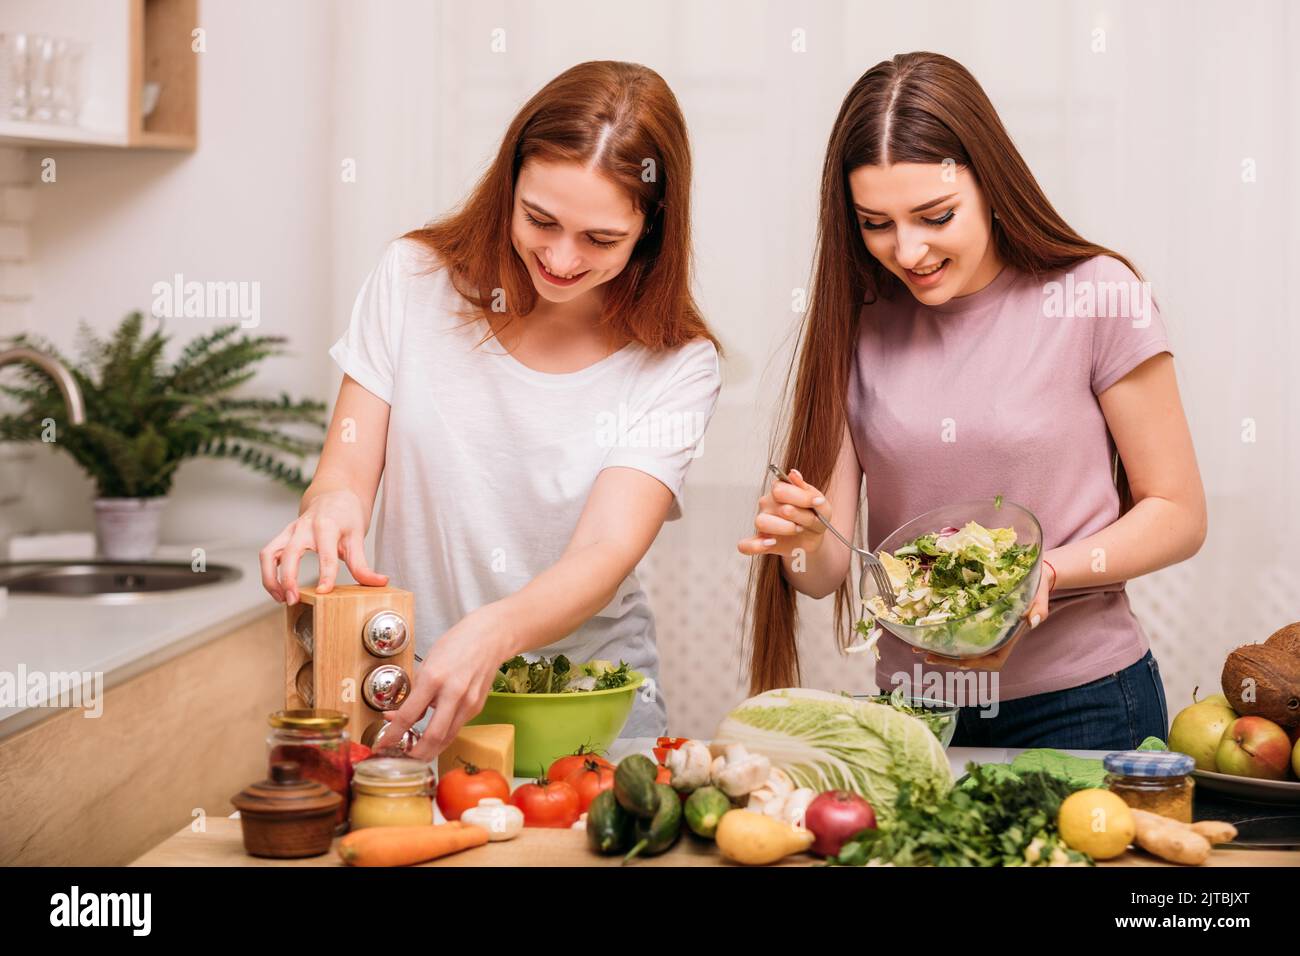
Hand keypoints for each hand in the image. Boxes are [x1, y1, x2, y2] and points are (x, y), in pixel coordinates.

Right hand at [259, 488, 387, 603]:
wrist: (333, 495)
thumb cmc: (346, 516)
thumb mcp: (357, 536)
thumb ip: (363, 564)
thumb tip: (380, 583)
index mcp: (326, 525)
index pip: (325, 553)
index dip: (325, 574)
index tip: (324, 592)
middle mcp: (303, 527)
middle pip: (289, 552)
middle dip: (288, 578)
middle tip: (293, 600)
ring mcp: (289, 531)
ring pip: (268, 553)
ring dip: (270, 578)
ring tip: (281, 599)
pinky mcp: (281, 536)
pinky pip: (267, 555)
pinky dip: (268, 574)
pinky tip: (278, 590)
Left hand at [377, 605, 511, 761]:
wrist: (491, 637)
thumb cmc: (457, 643)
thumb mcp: (428, 663)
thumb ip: (415, 692)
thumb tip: (397, 716)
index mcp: (434, 678)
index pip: (409, 715)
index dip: (393, 735)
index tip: (382, 745)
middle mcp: (453, 693)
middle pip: (433, 736)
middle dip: (415, 754)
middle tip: (402, 760)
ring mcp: (468, 702)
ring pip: (447, 738)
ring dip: (430, 750)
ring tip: (415, 754)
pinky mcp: (477, 707)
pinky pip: (456, 727)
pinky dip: (443, 736)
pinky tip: (434, 736)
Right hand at [737, 468, 829, 556]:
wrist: (814, 537)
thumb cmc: (814, 516)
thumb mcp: (819, 504)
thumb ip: (807, 490)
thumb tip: (793, 474)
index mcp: (779, 489)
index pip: (780, 488)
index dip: (801, 497)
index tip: (816, 503)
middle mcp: (767, 504)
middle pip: (772, 505)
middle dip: (797, 514)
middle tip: (808, 519)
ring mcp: (762, 522)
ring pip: (761, 522)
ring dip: (784, 528)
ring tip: (797, 529)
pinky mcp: (760, 541)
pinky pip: (746, 545)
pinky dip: (757, 545)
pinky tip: (771, 542)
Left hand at [915, 561, 1055, 670]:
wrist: (1036, 576)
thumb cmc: (1037, 586)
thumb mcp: (1038, 595)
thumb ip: (1038, 609)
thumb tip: (1032, 621)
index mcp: (1009, 636)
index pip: (993, 659)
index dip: (975, 662)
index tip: (957, 660)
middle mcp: (996, 638)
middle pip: (972, 658)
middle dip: (948, 660)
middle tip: (925, 655)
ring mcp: (986, 631)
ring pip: (964, 650)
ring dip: (942, 652)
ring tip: (919, 649)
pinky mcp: (978, 622)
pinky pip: (961, 636)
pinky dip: (945, 638)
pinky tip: (929, 635)